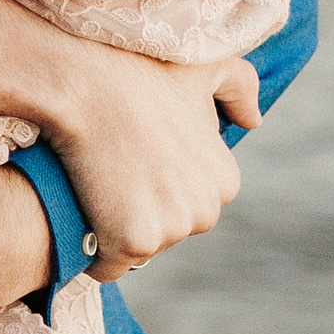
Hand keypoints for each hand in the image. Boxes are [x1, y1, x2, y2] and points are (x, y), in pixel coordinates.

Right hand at [0, 0, 259, 278]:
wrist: (85, 82)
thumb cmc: (139, 70)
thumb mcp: (203, 67)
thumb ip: (239, 87)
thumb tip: (254, 121)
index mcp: (225, 181)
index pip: (187, 204)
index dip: (154, 187)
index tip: (130, 163)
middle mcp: (208, 211)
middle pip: (165, 231)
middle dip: (138, 213)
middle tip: (109, 174)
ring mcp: (172, 229)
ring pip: (136, 249)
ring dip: (112, 231)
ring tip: (93, 189)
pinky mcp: (135, 242)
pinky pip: (107, 266)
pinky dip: (91, 252)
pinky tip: (79, 216)